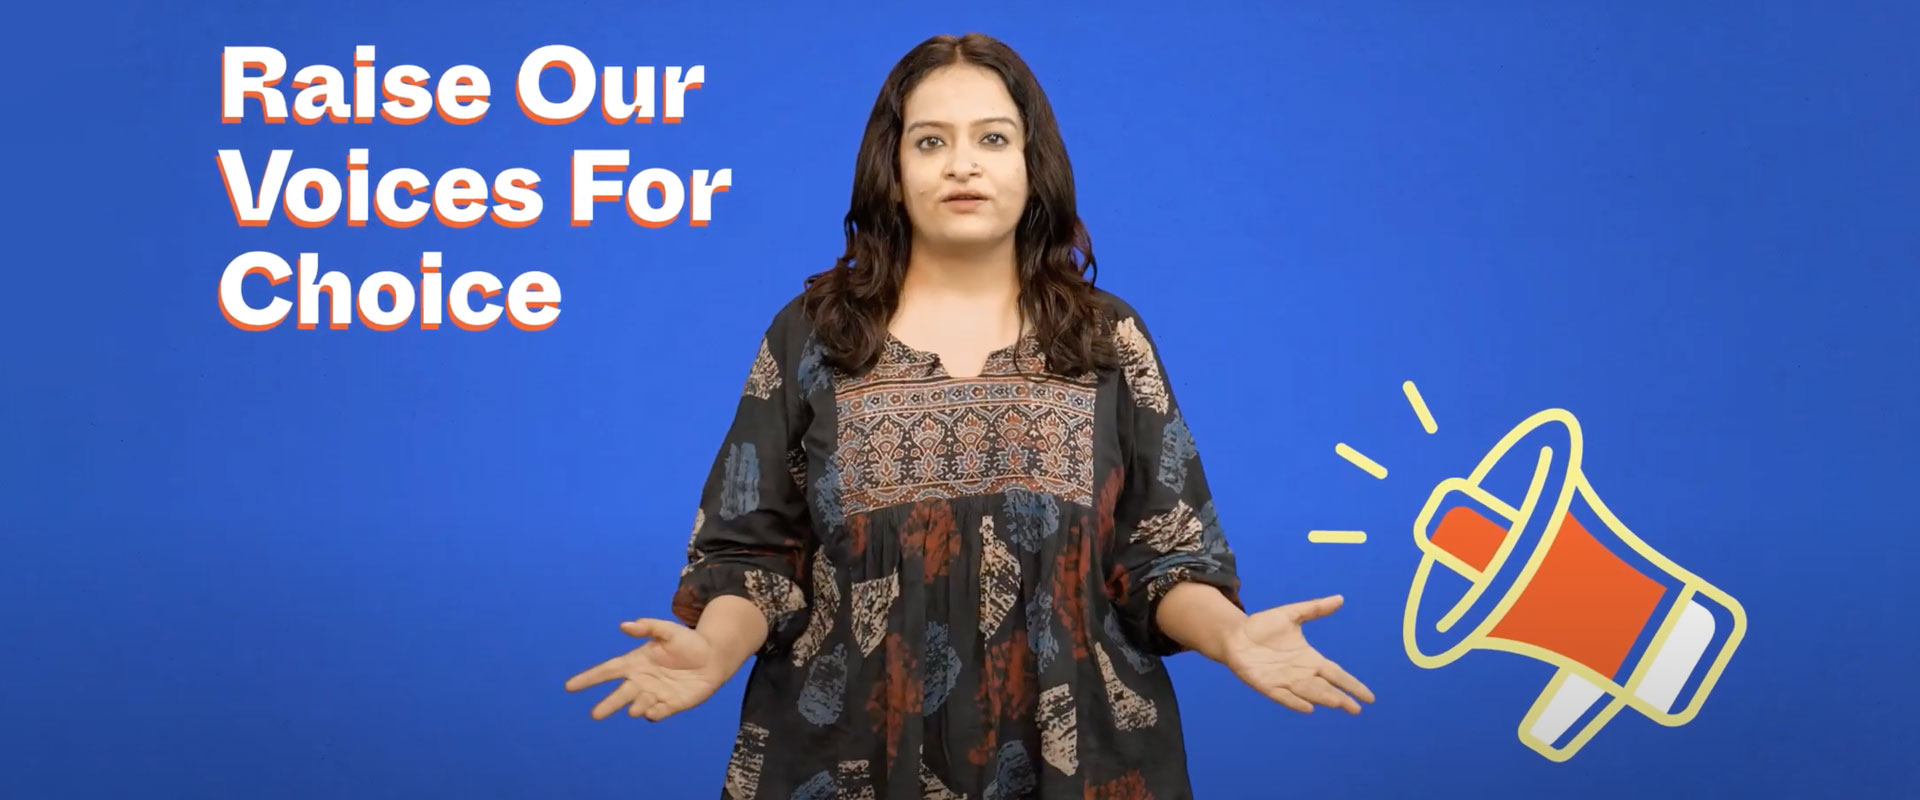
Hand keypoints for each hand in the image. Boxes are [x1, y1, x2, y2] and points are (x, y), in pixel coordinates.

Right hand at [564, 617, 731, 721]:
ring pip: (637, 705)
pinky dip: (653, 714)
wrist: (713, 657)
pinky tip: (654, 711)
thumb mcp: (668, 630)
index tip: (569, 686)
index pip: (607, 671)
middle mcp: (640, 681)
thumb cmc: (687, 641)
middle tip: (595, 714)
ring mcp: (654, 695)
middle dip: (607, 705)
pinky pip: (657, 713)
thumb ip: (647, 627)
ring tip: (634, 708)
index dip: (588, 678)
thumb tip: (624, 625)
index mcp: (635, 662)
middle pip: (619, 695)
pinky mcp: (670, 706)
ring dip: (635, 707)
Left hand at [1220, 594, 1374, 714]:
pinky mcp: (1267, 685)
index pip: (1337, 674)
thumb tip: (1340, 598)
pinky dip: (1296, 702)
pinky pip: (1284, 696)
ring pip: (1309, 693)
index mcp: (1310, 659)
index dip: (1352, 685)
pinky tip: (1308, 708)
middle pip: (1326, 688)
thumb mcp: (1292, 614)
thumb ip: (1315, 608)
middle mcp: (1300, 674)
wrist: (1235, 635)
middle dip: (1341, 698)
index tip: (1369, 697)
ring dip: (1323, 699)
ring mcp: (1284, 681)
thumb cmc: (1263, 626)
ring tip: (1340, 704)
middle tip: (1357, 709)